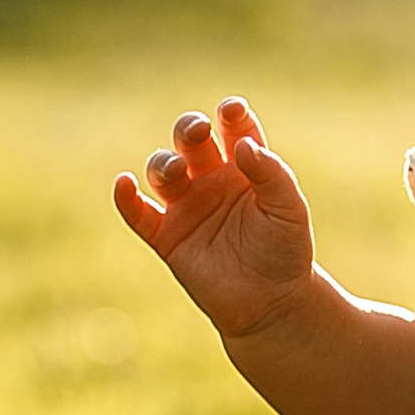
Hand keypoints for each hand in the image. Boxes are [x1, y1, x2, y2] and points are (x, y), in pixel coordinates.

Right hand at [112, 96, 315, 340]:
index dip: (230, 115)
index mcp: (245, 166)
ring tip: (178, 170)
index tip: (231, 111)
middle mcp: (211, 179)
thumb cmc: (285, 251)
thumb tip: (242, 145)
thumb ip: (272, 174)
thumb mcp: (289, 210)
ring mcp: (187, 206)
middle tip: (197, 131)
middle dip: (189, 129)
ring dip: (164, 163)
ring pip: (163, 170)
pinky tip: (124, 183)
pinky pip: (138, 213)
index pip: (233, 128)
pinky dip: (126, 198)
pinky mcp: (167, 236)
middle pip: (190, 140)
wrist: (271, 303)